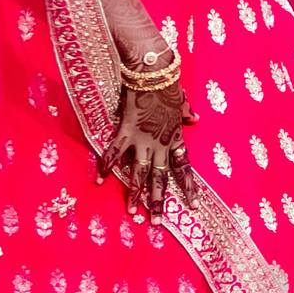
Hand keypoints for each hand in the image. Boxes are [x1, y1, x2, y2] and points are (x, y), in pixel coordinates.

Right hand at [97, 84, 199, 221]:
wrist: (153, 69)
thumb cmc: (168, 82)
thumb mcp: (181, 99)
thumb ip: (186, 112)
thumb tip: (195, 118)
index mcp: (175, 137)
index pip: (184, 168)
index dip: (189, 188)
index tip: (194, 206)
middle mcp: (160, 143)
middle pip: (161, 178)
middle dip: (159, 201)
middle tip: (157, 223)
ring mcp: (143, 139)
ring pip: (140, 173)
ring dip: (135, 193)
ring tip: (132, 212)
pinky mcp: (126, 131)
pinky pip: (115, 153)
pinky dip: (106, 166)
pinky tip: (98, 181)